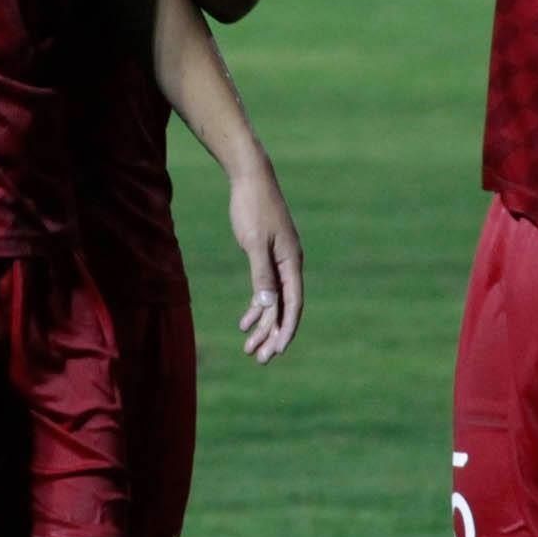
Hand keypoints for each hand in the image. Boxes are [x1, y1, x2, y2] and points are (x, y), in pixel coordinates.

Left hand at [228, 163, 303, 363]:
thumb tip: (267, 305)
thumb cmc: (252, 207)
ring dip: (262, 325)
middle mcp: (290, 265)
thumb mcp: (254, 242)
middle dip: (272, 334)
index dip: (286, 329)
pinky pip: (265, 288)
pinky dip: (255, 307)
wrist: (250, 178)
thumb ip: (261, 274)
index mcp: (292, 262)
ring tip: (248, 348)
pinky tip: (244, 322)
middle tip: (258, 358)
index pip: (293, 304)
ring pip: (273, 301)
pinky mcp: (267, 255)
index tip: (277, 351)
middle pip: (283, 308)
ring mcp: (279, 261)